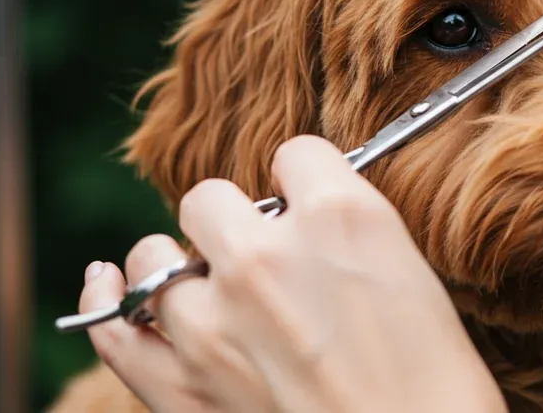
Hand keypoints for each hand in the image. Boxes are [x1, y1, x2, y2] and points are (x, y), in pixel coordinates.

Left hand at [78, 136, 506, 412]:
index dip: (306, 183)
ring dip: (182, 267)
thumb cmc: (435, 382)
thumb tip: (307, 216)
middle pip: (211, 197)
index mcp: (338, 216)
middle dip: (237, 222)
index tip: (311, 208)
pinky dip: (107, 297)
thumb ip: (350, 230)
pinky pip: (115, 325)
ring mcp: (213, 322)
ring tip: (213, 290)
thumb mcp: (414, 274)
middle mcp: (265, 255)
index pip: (296, 155)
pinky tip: (109, 280)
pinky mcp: (181, 386)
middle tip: (270, 261)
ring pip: (155, 255)